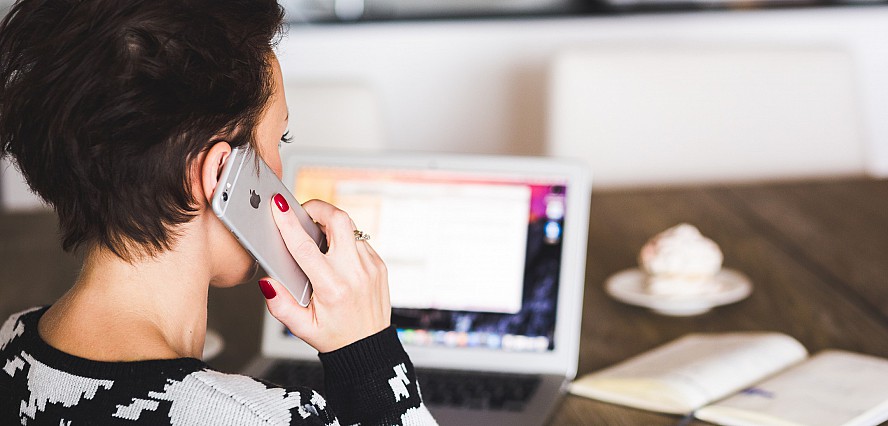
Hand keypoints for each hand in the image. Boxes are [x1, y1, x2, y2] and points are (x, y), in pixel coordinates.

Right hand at [258, 196, 390, 352]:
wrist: (369, 347)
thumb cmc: (334, 336)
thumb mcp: (301, 327)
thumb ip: (280, 305)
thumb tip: (268, 281)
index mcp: (332, 288)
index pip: (305, 246)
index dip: (288, 222)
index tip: (278, 206)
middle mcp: (354, 273)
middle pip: (337, 220)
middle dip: (317, 207)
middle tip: (302, 212)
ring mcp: (370, 266)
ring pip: (350, 227)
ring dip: (330, 223)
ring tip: (316, 232)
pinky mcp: (379, 264)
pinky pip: (360, 240)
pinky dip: (344, 240)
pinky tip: (334, 253)